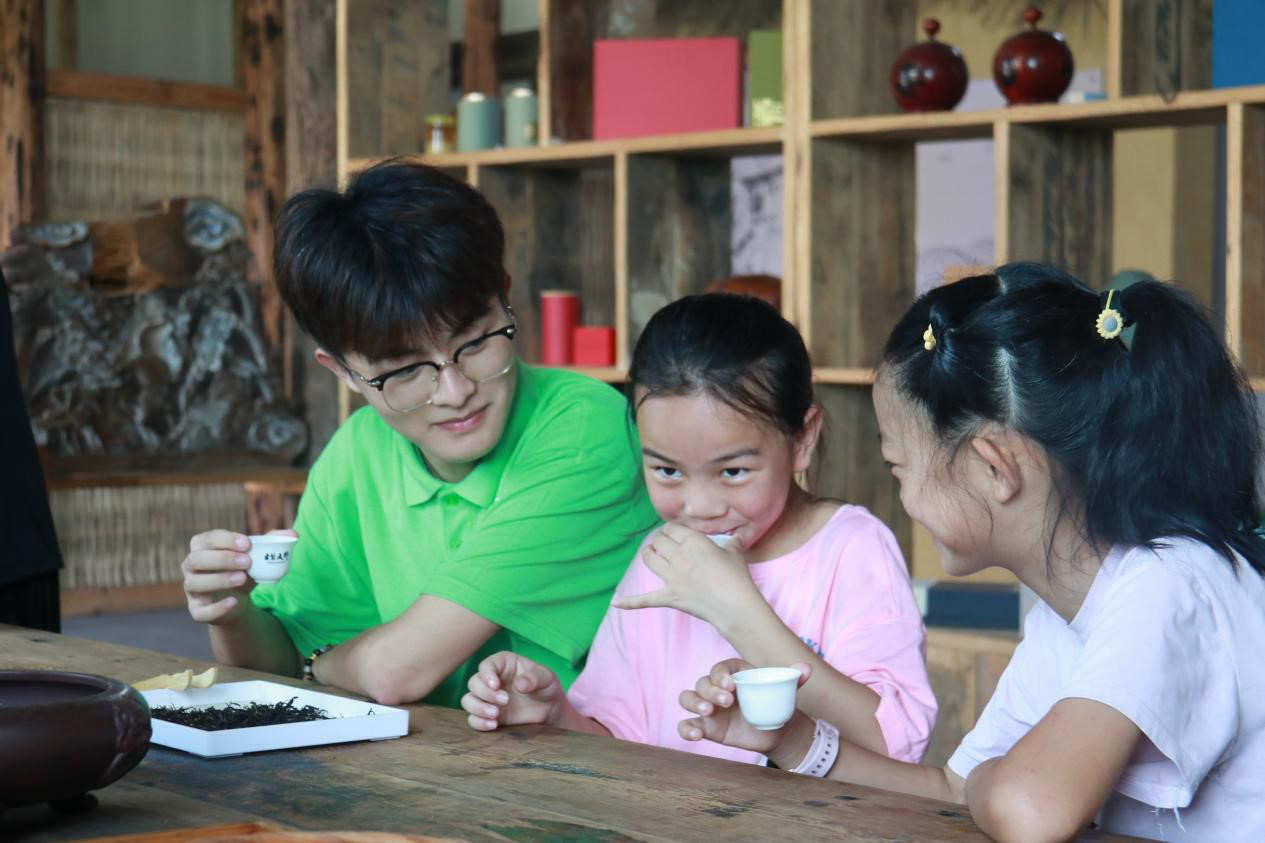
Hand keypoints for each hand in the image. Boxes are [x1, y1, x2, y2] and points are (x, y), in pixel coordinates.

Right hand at [182, 528, 295, 624]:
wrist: (237, 600)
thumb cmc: (243, 569)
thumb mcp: (257, 555)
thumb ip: (273, 542)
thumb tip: (294, 534)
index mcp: (202, 547)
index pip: (207, 539)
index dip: (225, 540)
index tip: (247, 543)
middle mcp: (190, 567)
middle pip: (196, 559)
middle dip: (222, 559)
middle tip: (247, 561)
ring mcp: (191, 589)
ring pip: (194, 584)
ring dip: (218, 580)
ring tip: (243, 578)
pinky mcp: (197, 610)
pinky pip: (200, 611)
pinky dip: (216, 608)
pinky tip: (234, 602)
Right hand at [461, 651, 564, 730]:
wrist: (549, 709)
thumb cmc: (546, 687)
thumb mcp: (546, 678)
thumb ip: (534, 678)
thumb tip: (519, 684)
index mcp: (503, 664)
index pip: (486, 665)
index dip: (487, 675)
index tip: (496, 685)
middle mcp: (491, 680)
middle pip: (474, 683)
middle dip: (486, 693)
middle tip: (505, 701)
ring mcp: (488, 698)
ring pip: (468, 700)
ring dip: (478, 708)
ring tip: (496, 715)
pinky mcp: (488, 715)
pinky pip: (473, 719)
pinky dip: (479, 723)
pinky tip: (493, 725)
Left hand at [611, 523, 759, 627]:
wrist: (735, 604)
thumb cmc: (736, 577)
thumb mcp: (735, 553)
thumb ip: (733, 542)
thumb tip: (737, 536)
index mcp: (693, 541)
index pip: (672, 529)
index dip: (670, 530)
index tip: (673, 533)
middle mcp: (679, 556)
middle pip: (659, 541)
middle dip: (659, 540)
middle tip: (663, 543)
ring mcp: (672, 577)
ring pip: (650, 559)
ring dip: (648, 554)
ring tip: (650, 554)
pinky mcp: (669, 596)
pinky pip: (645, 599)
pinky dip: (629, 602)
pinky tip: (615, 604)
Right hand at [677, 658, 811, 754]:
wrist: (776, 730)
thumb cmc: (776, 703)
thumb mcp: (786, 690)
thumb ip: (795, 678)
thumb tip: (806, 668)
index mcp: (733, 673)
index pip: (719, 669)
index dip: (721, 675)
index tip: (732, 685)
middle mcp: (716, 687)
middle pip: (702, 682)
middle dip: (710, 690)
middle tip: (728, 701)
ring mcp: (709, 707)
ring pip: (687, 698)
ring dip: (693, 702)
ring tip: (708, 711)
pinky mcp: (706, 727)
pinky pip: (686, 724)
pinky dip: (686, 728)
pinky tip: (695, 734)